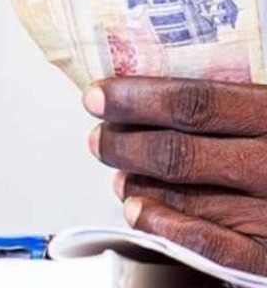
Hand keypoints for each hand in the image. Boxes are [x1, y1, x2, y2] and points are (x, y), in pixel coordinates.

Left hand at [83, 77, 266, 274]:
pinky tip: (138, 211)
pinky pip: (214, 246)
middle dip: (125, 143)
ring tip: (116, 171)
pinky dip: (168, 227)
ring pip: (188, 195)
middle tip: (98, 138)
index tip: (97, 96)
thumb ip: (236, 99)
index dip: (138, 99)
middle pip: (180, 150)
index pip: (195, 102)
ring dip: (137, 182)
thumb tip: (158, 88)